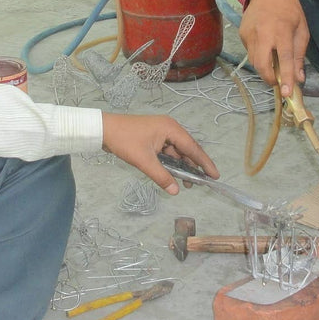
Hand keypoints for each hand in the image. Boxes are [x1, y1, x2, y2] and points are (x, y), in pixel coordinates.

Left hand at [101, 113, 216, 193]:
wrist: (104, 130)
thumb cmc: (124, 140)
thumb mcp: (144, 161)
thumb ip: (161, 176)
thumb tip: (176, 190)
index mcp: (170, 128)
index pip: (193, 147)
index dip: (204, 162)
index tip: (215, 175)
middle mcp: (169, 128)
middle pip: (187, 149)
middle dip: (195, 166)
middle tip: (204, 182)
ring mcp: (161, 133)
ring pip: (177, 152)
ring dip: (182, 166)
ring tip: (188, 184)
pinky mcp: (154, 138)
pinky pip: (167, 152)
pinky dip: (171, 163)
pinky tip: (173, 175)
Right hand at [238, 0, 308, 96]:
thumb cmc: (289, 9)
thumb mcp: (302, 30)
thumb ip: (299, 55)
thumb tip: (298, 78)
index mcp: (282, 31)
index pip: (284, 59)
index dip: (285, 78)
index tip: (286, 93)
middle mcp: (263, 33)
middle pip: (262, 64)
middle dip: (269, 78)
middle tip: (278, 82)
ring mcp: (250, 33)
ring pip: (254, 61)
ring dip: (264, 68)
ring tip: (273, 62)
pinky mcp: (242, 33)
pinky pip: (250, 52)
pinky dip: (258, 55)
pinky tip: (265, 46)